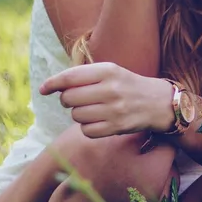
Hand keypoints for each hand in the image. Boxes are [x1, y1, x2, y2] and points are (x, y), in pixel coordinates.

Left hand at [39, 62, 173, 138]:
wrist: (158, 102)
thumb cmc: (127, 85)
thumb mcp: (110, 71)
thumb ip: (83, 76)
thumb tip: (51, 86)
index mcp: (108, 71)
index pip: (70, 77)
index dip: (52, 83)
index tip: (43, 89)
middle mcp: (111, 89)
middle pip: (69, 98)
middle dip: (68, 100)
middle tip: (78, 99)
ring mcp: (114, 110)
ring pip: (76, 116)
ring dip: (79, 114)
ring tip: (92, 110)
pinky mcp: (117, 127)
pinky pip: (86, 131)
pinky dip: (87, 128)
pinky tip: (97, 121)